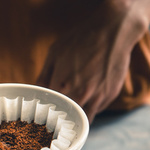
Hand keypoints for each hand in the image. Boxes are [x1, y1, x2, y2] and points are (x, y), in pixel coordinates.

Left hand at [36, 0, 148, 121]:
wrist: (113, 31)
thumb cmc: (81, 39)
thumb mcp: (55, 52)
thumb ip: (43, 76)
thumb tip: (35, 93)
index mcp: (61, 84)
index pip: (48, 108)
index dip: (46, 110)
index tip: (44, 110)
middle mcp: (79, 94)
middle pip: (66, 117)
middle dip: (61, 117)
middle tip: (57, 113)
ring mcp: (97, 97)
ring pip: (83, 118)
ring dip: (76, 117)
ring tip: (72, 111)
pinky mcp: (110, 96)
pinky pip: (96, 110)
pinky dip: (90, 108)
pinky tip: (87, 98)